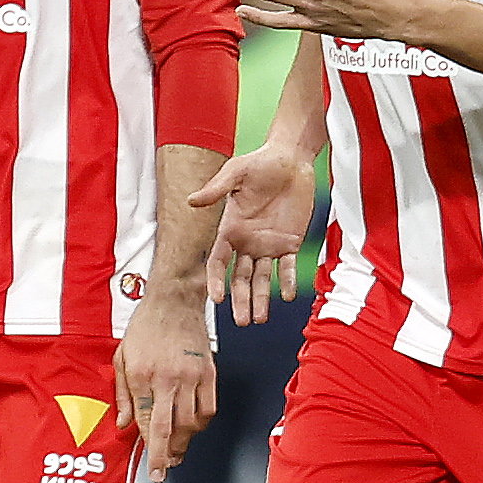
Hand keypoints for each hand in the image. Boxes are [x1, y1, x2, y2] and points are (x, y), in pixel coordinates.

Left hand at [115, 294, 217, 480]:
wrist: (174, 301)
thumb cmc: (146, 327)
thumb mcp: (122, 357)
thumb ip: (122, 393)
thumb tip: (124, 424)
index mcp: (142, 375)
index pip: (146, 423)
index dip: (151, 450)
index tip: (154, 468)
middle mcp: (167, 378)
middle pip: (169, 429)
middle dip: (167, 455)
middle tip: (165, 469)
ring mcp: (190, 376)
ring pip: (191, 422)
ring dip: (184, 442)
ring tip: (177, 451)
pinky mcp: (208, 372)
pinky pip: (208, 408)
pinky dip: (201, 424)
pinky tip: (192, 427)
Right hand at [192, 143, 314, 324]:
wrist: (291, 160)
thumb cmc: (260, 163)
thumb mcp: (235, 173)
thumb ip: (216, 190)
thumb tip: (191, 201)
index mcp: (230, 229)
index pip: (218, 262)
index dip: (216, 281)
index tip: (216, 299)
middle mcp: (247, 242)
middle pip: (240, 279)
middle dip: (240, 301)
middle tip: (242, 322)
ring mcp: (269, 245)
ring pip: (262, 279)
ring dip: (261, 299)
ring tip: (259, 319)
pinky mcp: (291, 242)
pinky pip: (288, 267)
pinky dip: (288, 281)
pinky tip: (287, 296)